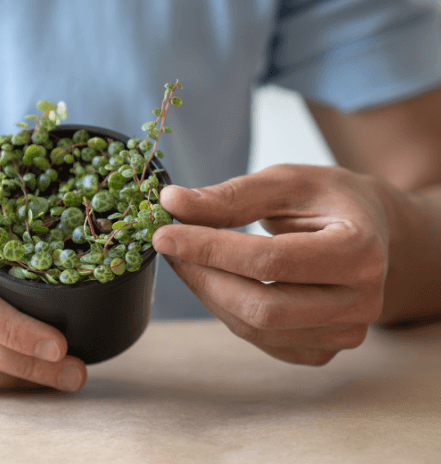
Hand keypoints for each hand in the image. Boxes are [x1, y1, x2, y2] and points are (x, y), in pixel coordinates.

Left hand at [152, 164, 387, 364]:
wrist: (369, 232)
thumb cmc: (326, 200)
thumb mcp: (285, 182)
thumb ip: (231, 196)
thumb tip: (172, 203)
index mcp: (360, 251)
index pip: (270, 261)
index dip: (209, 249)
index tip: (163, 234)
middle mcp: (361, 302)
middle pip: (262, 307)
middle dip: (204, 276)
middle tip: (169, 247)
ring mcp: (344, 334)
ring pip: (255, 328)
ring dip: (208, 293)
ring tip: (187, 258)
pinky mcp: (322, 350)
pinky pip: (260, 339)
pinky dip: (226, 309)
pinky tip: (214, 279)